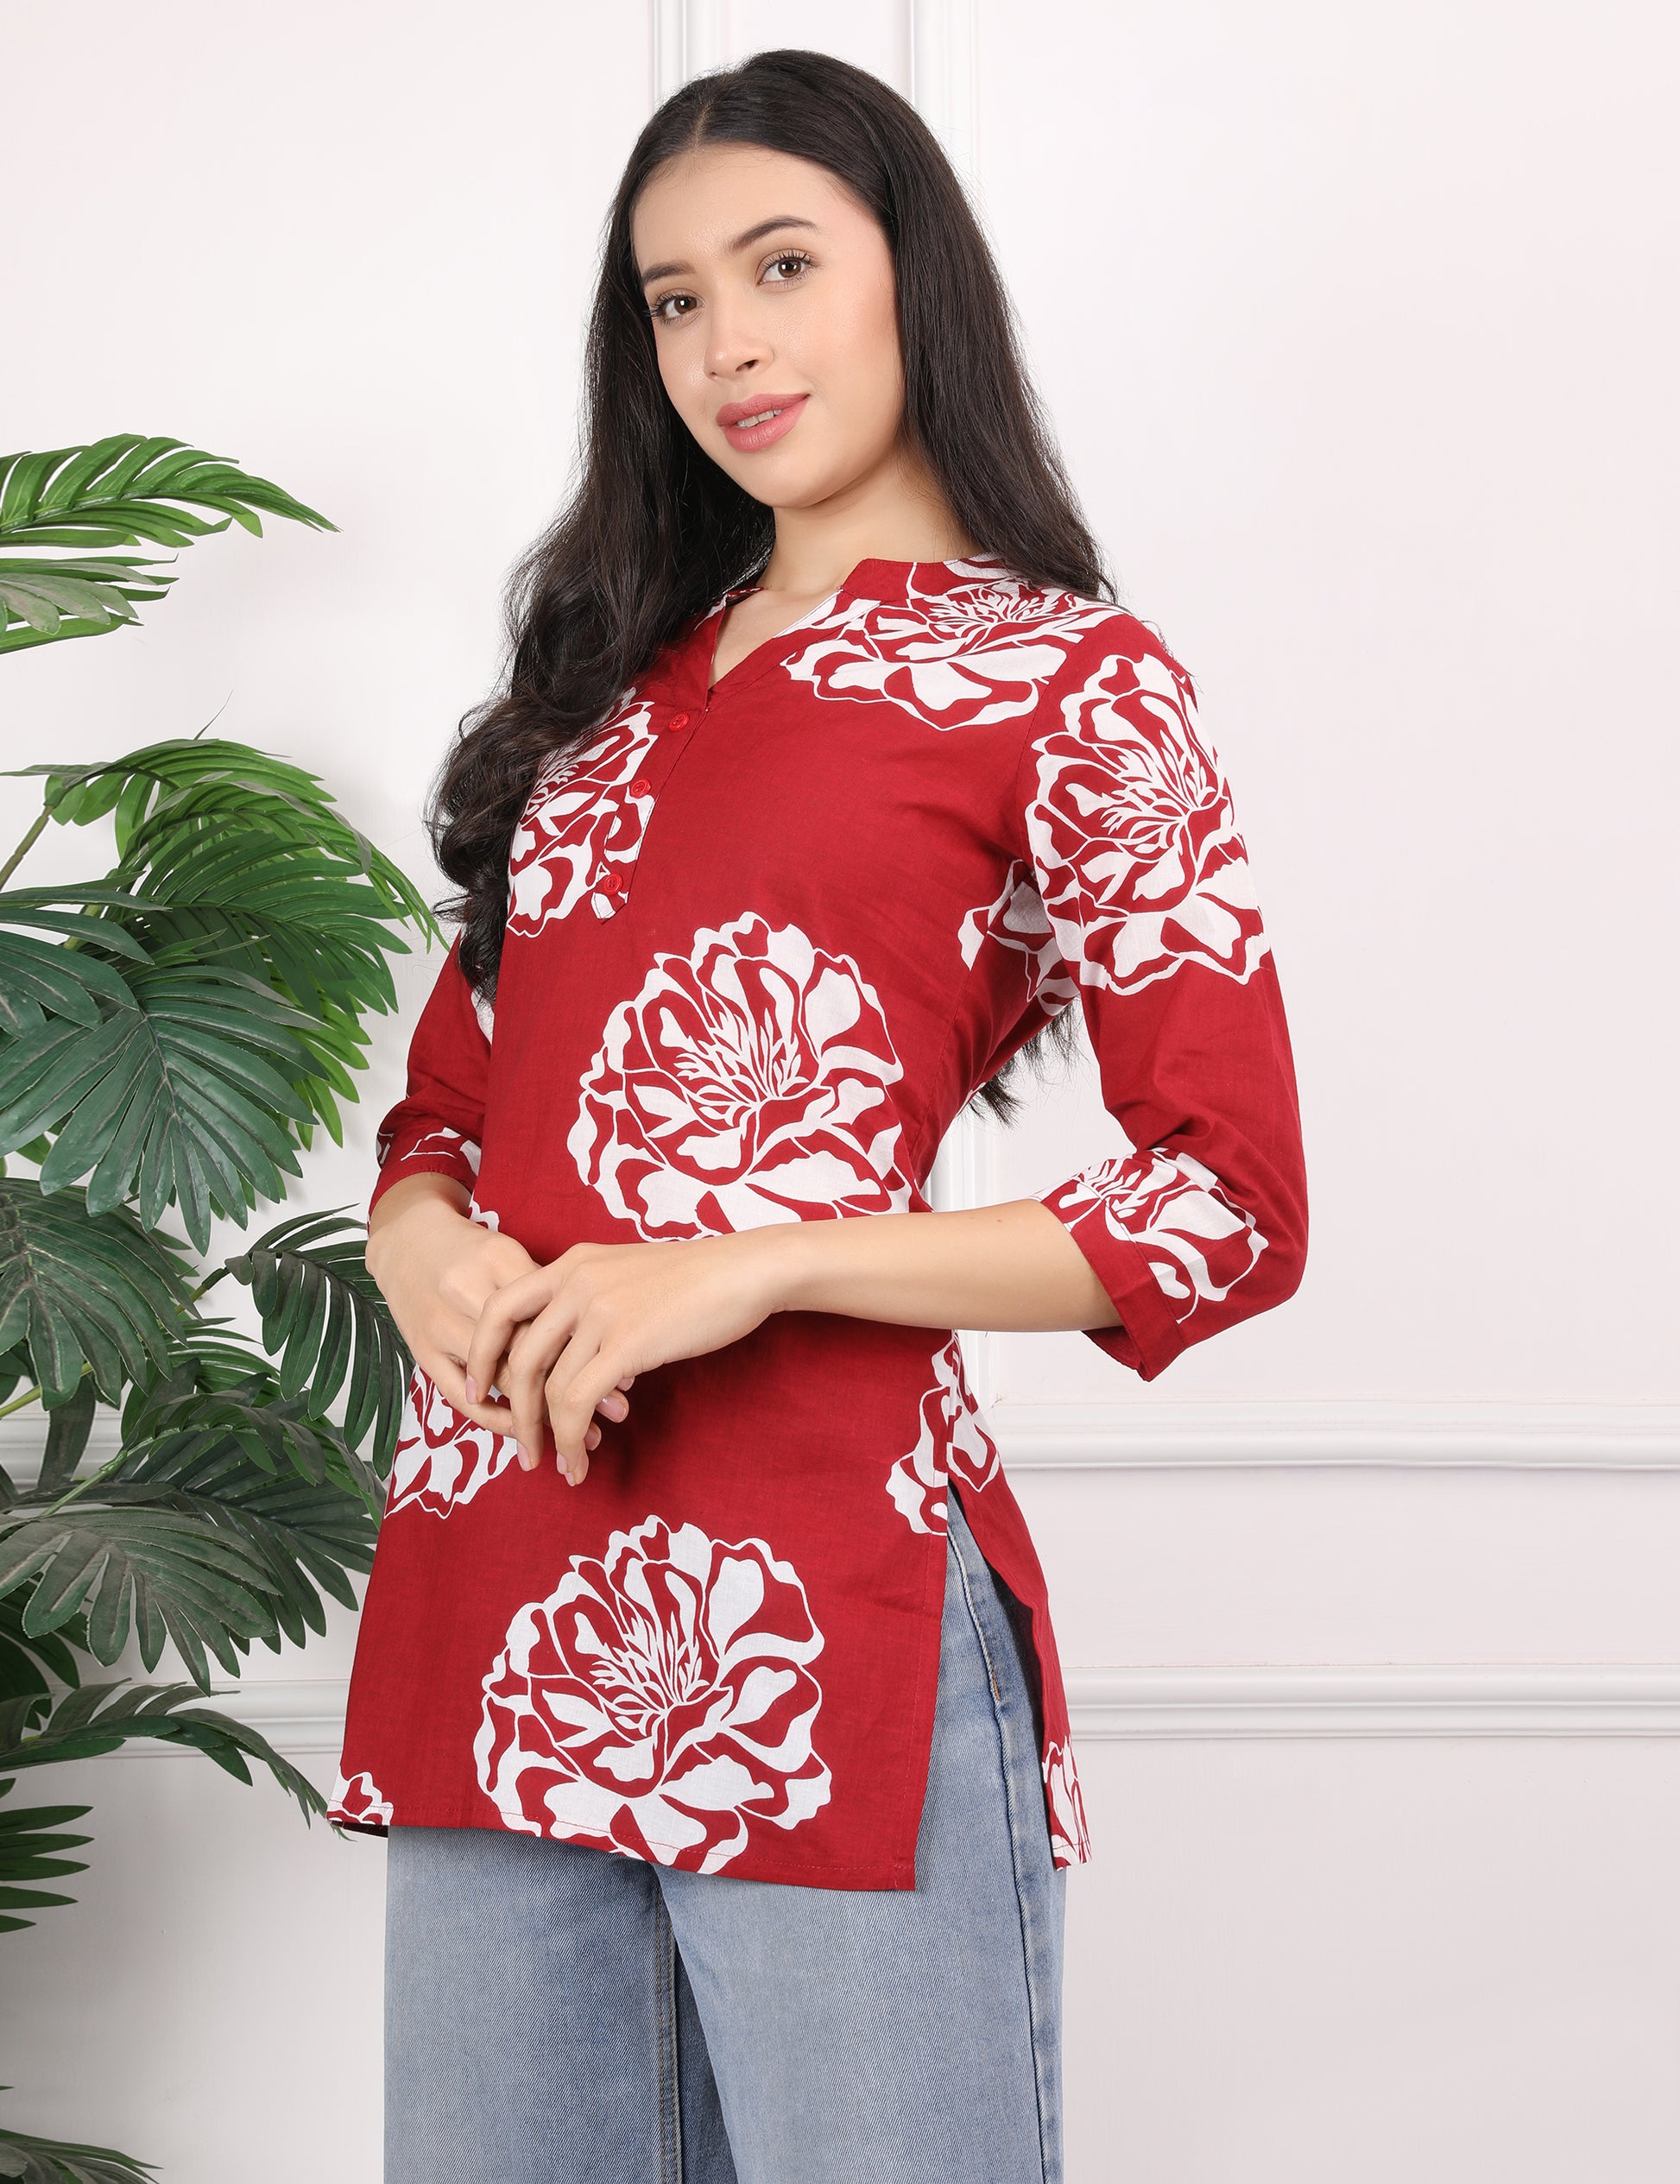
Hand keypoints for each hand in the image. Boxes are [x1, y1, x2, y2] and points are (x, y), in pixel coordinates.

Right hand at [365, 1174, 633, 1454]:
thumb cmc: (473, 1251)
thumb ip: (551, 1290)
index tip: (627, 1378)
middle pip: (530, 1349)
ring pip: (501, 1377)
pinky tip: (526, 1432)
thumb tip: (609, 1335)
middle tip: (616, 1413)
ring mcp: (440, 1323)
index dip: (592, 1350)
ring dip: (544, 1414)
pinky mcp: (421, 1349)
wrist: (406, 1241)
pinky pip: (459, 1396)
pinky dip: (495, 1419)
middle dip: (576, 1387)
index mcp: (498, 1260)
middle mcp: (466, 1291)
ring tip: (582, 1436)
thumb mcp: (514, 1256)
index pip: (552, 1314)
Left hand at [462, 1229, 786, 1483]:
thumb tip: (578, 1362)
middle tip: (523, 1449)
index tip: (479, 1391)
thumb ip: (593, 1307)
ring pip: (548, 1388)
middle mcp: (575, 1282)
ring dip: (549, 1436)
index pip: (500, 1307)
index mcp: (572, 1264)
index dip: (481, 1353)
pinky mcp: (626, 1341)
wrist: (745, 1270)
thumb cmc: (697, 1280)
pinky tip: (582, 1459)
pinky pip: (579, 1402)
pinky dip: (573, 1439)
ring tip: (561, 1465)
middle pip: (518, 1358)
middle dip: (514, 1413)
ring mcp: (599, 1311)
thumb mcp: (628, 1277)